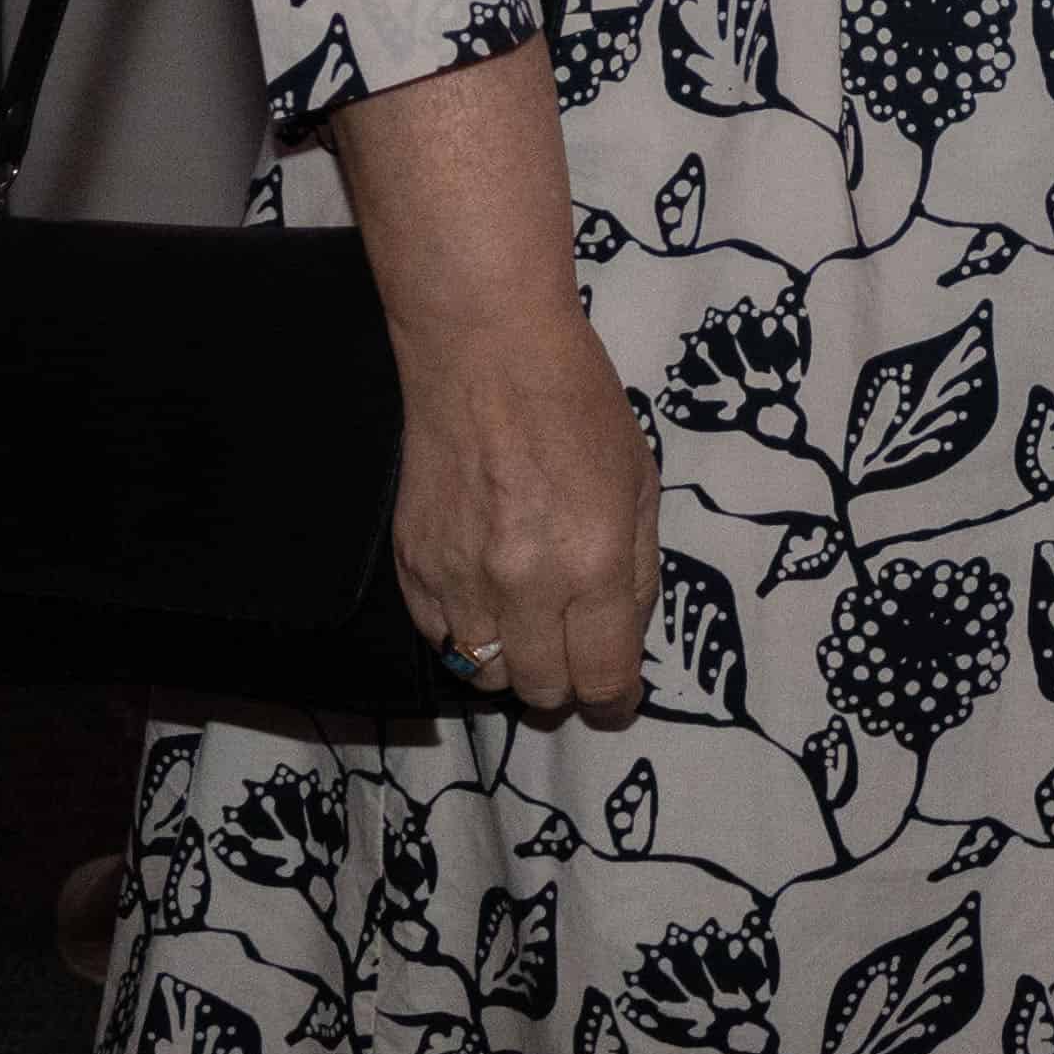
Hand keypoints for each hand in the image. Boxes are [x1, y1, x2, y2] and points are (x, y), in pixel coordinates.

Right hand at [390, 313, 660, 718]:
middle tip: (574, 653)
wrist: (485, 353)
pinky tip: (484, 596)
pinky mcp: (412, 566)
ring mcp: (459, 579)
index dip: (615, 699)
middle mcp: (522, 585)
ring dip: (512, 662)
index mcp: (593, 562)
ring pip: (483, 675)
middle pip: (541, 689)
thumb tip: (625, 635)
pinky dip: (464, 633)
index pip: (602, 674)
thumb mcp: (641, 483)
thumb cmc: (579, 405)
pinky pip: (438, 638)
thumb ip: (638, 569)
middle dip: (566, 682)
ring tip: (527, 623)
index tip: (617, 698)